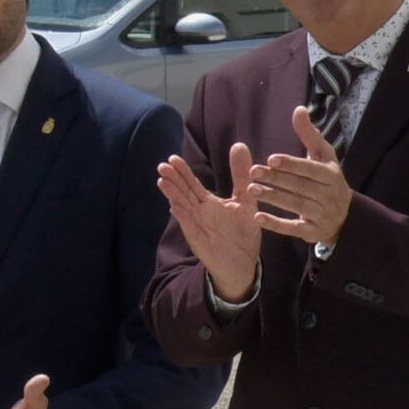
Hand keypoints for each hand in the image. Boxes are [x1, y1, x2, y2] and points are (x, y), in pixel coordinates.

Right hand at [156, 147, 267, 301]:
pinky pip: (191, 227)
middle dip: (173, 180)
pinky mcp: (200, 240)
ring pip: (183, 207)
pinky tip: (176, 207)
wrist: (244, 263)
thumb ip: (241, 175)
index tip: (173, 158)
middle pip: (184, 193)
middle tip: (163, 165)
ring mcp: (198, 226)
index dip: (183, 172)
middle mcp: (199, 213)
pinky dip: (183, 217)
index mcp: (208, 203)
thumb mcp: (245, 200)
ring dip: (173, 195)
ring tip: (163, 181)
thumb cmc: (243, 232)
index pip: (192, 184)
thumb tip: (239, 145)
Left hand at [248, 106, 355, 251]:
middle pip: (301, 187)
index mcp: (333, 176)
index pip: (311, 169)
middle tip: (253, 172)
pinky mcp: (314, 233)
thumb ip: (309, 135)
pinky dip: (276, 224)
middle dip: (277, 179)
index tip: (271, 159)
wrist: (346, 217)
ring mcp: (323, 215)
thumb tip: (299, 109)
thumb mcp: (323, 157)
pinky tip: (258, 217)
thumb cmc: (328, 180)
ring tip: (251, 190)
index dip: (292, 164)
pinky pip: (294, 228)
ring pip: (297, 206)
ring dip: (274, 198)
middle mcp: (331, 196)